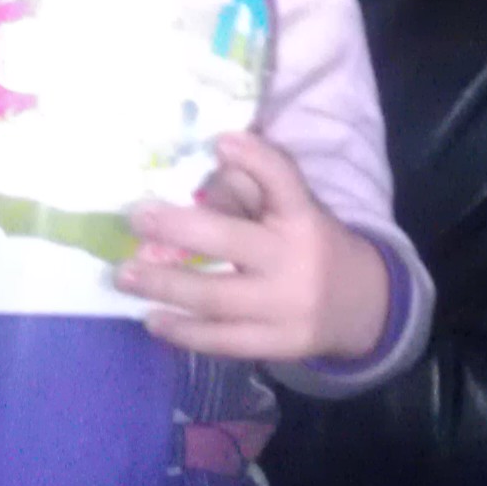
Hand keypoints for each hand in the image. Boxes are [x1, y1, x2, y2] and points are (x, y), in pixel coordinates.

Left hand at [119, 132, 391, 363]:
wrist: (362, 305)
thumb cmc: (310, 244)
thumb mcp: (293, 213)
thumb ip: (249, 193)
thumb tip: (192, 179)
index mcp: (303, 217)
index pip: (284, 182)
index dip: (256, 159)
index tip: (220, 141)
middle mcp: (296, 260)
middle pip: (232, 242)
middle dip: (179, 229)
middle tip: (136, 217)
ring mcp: (287, 308)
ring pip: (217, 298)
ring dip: (165, 286)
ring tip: (125, 275)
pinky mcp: (278, 345)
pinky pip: (223, 341)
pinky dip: (184, 332)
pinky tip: (153, 321)